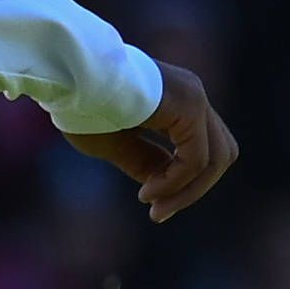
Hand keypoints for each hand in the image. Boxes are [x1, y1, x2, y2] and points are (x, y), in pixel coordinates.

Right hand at [61, 61, 236, 220]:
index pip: (201, 148)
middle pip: (220, 154)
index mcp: (178, 100)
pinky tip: (147, 192)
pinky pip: (195, 158)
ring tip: (154, 207)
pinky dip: (176, 182)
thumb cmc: (80, 105)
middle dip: (193, 189)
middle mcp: (193, 95)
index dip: (181, 183)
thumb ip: (143, 160)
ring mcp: (195, 98)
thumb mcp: (114, 142)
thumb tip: (165, 185)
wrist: (69, 76)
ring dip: (188, 191)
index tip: (149, 203)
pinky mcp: (189, 107)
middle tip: (158, 212)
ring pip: (216, 159)